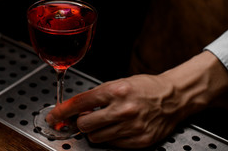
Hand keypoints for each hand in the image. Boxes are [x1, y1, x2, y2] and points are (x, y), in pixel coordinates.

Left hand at [46, 75, 179, 147]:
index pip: (80, 103)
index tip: (54, 116)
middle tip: (85, 118)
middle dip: (80, 122)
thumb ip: (97, 96)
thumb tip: (77, 110)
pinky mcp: (139, 141)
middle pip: (84, 125)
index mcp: (116, 91)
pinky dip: (110, 137)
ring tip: (106, 121)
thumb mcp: (118, 83)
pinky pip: (112, 144)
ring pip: (96, 138)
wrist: (173, 98)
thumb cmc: (145, 88)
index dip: (62, 111)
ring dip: (95, 131)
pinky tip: (118, 128)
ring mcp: (131, 127)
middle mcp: (122, 109)